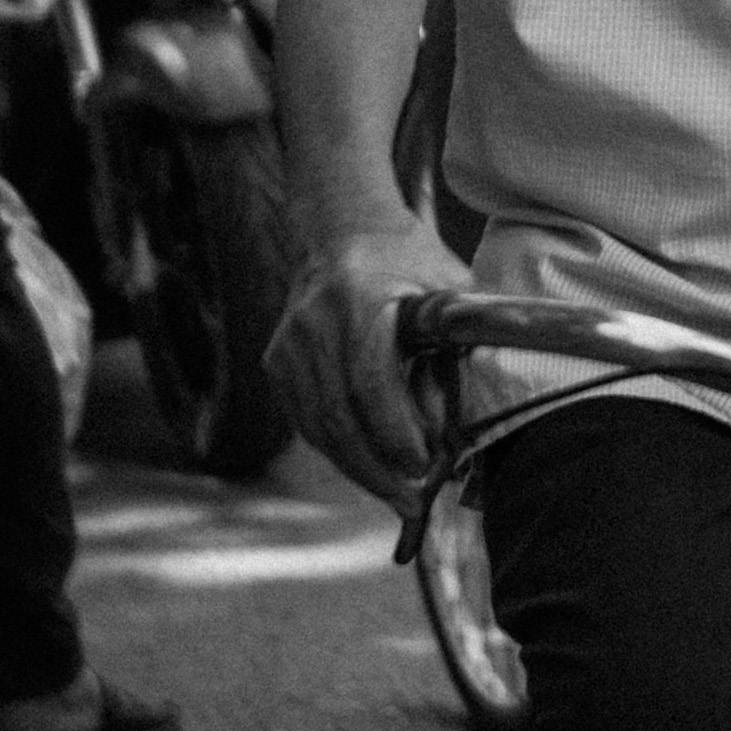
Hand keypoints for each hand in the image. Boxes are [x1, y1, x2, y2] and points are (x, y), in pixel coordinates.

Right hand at [273, 216, 469, 493]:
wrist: (343, 228)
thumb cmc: (410, 262)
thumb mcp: (448, 294)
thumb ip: (452, 355)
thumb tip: (449, 435)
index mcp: (358, 299)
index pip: (369, 381)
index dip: (395, 431)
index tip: (423, 464)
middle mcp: (312, 322)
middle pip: (338, 416)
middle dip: (377, 470)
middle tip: (412, 503)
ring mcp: (288, 344)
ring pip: (318, 427)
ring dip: (359, 469)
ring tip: (397, 495)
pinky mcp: (277, 361)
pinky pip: (307, 420)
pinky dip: (338, 449)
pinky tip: (369, 466)